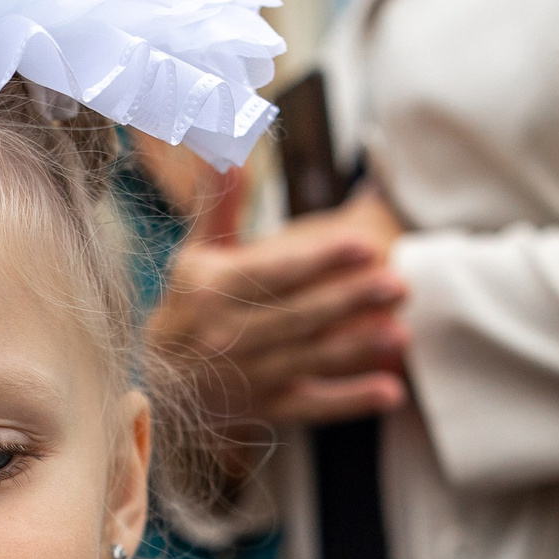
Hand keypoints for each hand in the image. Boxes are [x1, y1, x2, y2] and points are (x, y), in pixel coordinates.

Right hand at [147, 187, 415, 457]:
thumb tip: (227, 149)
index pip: (275, 272)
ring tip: (402, 333)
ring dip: (358, 349)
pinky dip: (351, 401)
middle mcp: (229, 335)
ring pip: (309, 359)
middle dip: (352, 301)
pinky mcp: (264, 410)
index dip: (320, 260)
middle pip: (299, 316)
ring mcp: (248, 376)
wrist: (156, 383)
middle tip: (399, 284)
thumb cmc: (187, 305)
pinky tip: (390, 391)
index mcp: (215, 290)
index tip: (364, 245)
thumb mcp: (195, 254)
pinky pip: (312, 407)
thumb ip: (218, 204)